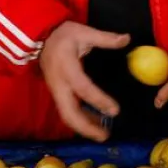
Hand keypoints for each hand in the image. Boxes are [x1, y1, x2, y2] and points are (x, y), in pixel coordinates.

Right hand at [39, 21, 128, 141]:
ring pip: (67, 115)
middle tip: (105, 136)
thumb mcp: (84, 31)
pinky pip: (67, 111)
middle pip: (69, 112)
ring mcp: (56, 91)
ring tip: (103, 134)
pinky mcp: (57, 94)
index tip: (115, 111)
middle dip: (86, 127)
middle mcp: (59, 84)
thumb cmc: (63, 35)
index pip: (83, 88)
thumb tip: (127, 39)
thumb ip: (105, 38)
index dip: (98, 100)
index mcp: (67, 67)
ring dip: (84, 127)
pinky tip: (95, 123)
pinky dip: (81, 120)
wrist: (41, 38)